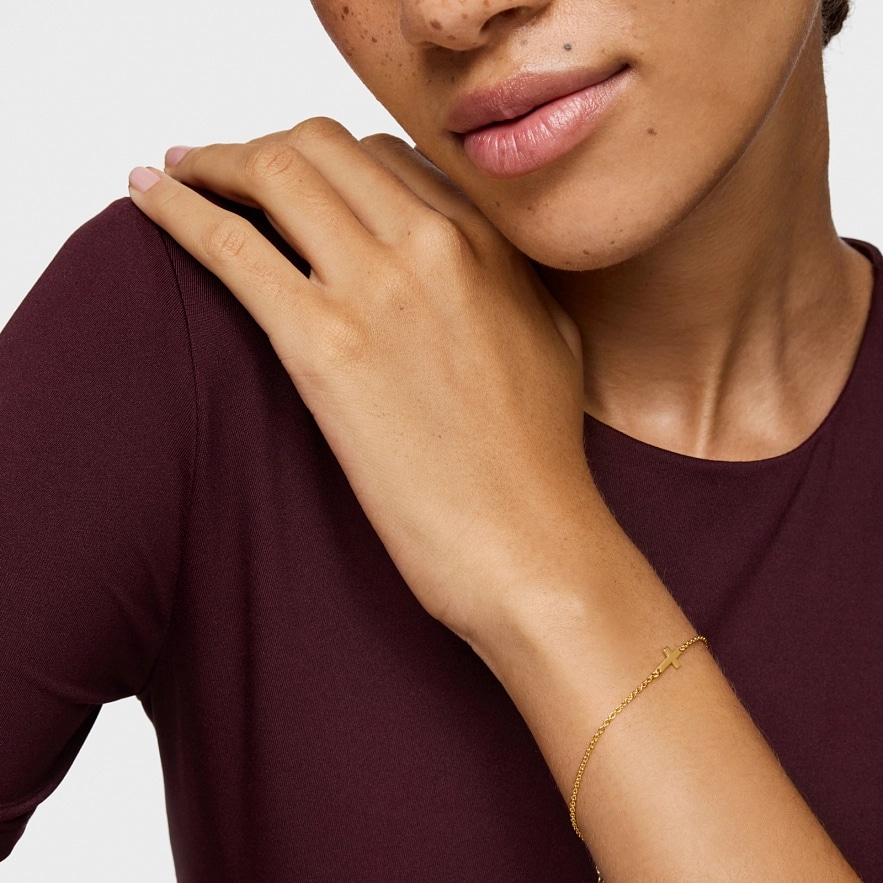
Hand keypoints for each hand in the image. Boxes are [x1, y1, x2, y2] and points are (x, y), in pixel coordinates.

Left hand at [129, 119, 595, 639]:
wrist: (527, 541)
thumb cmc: (540, 460)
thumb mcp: (549, 340)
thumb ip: (506, 281)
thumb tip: (472, 263)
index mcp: (486, 242)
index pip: (384, 157)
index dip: (325, 161)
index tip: (291, 181)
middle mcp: (433, 245)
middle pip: (321, 145)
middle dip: (264, 148)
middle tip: (226, 172)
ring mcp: (377, 290)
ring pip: (273, 171)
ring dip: (212, 162)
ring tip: (176, 173)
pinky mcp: (323, 347)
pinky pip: (230, 246)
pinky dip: (177, 209)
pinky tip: (147, 198)